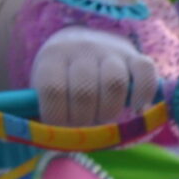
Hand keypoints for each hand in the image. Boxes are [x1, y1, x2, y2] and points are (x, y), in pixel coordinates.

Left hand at [30, 27, 155, 127]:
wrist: (81, 41)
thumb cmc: (60, 76)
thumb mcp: (43, 86)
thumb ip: (42, 108)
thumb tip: (33, 137)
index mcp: (52, 58)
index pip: (53, 90)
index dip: (57, 117)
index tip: (62, 127)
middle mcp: (81, 50)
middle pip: (84, 91)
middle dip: (84, 119)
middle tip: (84, 125)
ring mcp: (109, 51)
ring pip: (114, 83)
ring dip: (109, 111)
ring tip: (104, 118)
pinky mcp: (134, 56)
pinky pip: (145, 72)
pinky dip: (143, 94)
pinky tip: (136, 108)